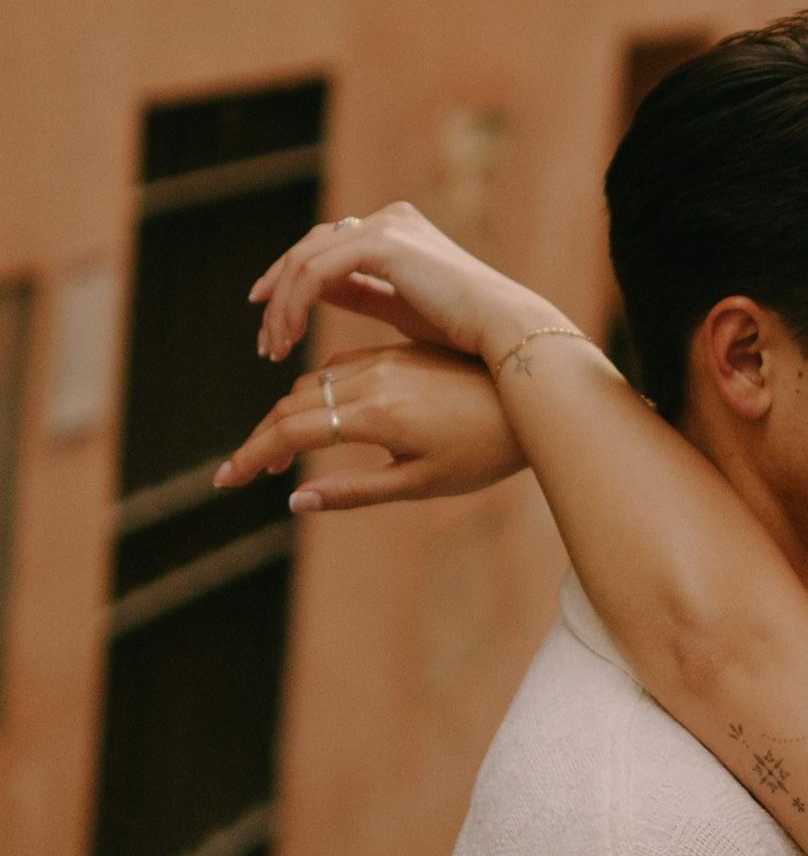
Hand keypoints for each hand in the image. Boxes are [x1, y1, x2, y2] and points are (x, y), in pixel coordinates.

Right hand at [215, 341, 526, 514]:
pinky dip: (317, 395)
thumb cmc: (485, 454)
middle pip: (292, 405)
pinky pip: (339, 370)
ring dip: (287, 416)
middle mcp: (375, 380)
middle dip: (262, 440)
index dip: (252, 456)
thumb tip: (295, 502)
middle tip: (246, 473)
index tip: (226, 480)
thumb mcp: (421, 485)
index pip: (292, 433)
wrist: (533, 402)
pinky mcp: (397, 353)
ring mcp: (385, 361)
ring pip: (313, 384)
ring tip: (279, 455)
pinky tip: (320, 421)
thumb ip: (355, 492)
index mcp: (378, 415)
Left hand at [251, 201, 559, 373]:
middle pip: (309, 248)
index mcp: (398, 232)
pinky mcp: (382, 243)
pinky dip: (294, 305)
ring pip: (305, 260)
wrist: (507, 334)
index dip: (291, 283)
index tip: (272, 323)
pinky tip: (289, 336)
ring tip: (274, 349)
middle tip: (265, 341)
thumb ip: (362, 294)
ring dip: (281, 306)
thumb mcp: (403, 310)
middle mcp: (390, 220)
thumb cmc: (469, 336)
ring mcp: (386, 226)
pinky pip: (315, 272)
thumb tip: (316, 296)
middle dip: (277, 293)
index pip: (328, 248)